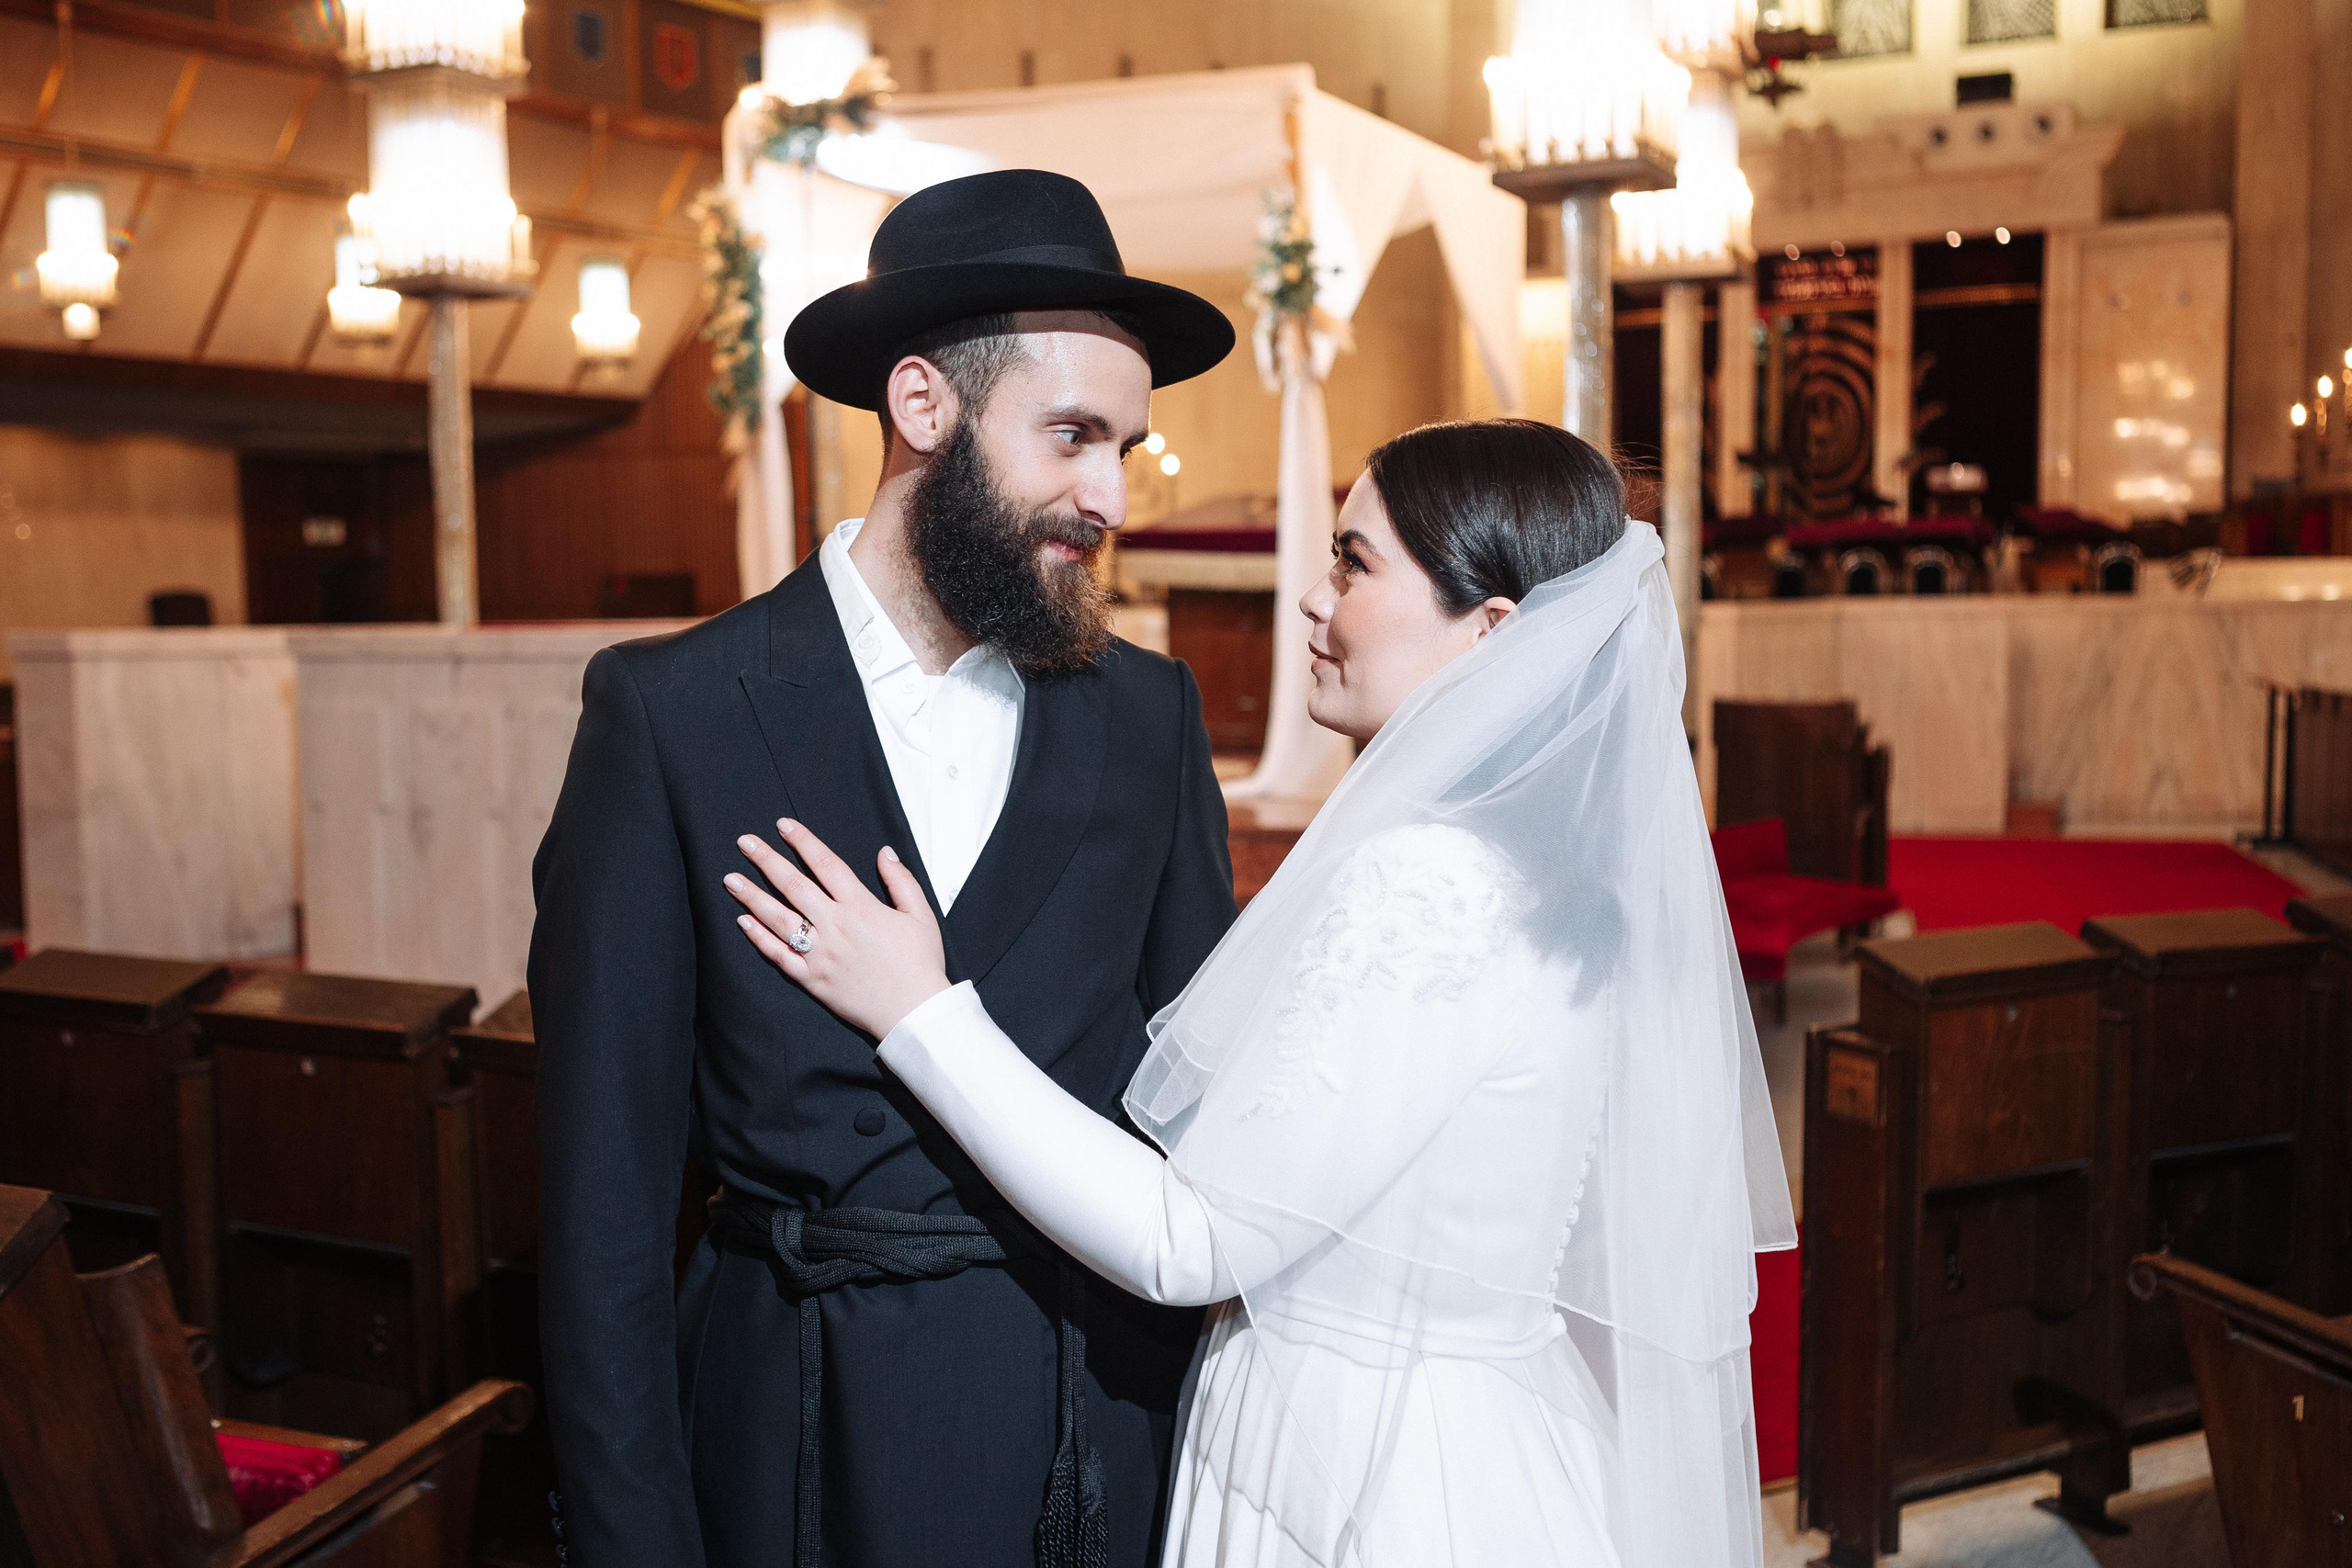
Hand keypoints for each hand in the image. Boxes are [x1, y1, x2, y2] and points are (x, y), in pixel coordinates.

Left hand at [727, 819, 950, 1040]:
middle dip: (766, 860)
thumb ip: (900, 880)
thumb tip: (884, 852)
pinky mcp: (812, 979)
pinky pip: (779, 956)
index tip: (783, 825)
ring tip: (730, 880)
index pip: (825, 863)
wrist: (914, 1011)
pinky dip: (759, 938)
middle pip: (793, 885)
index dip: (803, 841)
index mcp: (861, 906)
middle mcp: (835, 926)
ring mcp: (819, 953)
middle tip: (744, 842)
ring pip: (778, 918)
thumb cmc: (920, 963)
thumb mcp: (921, 915)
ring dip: (752, 896)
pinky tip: (743, 922)